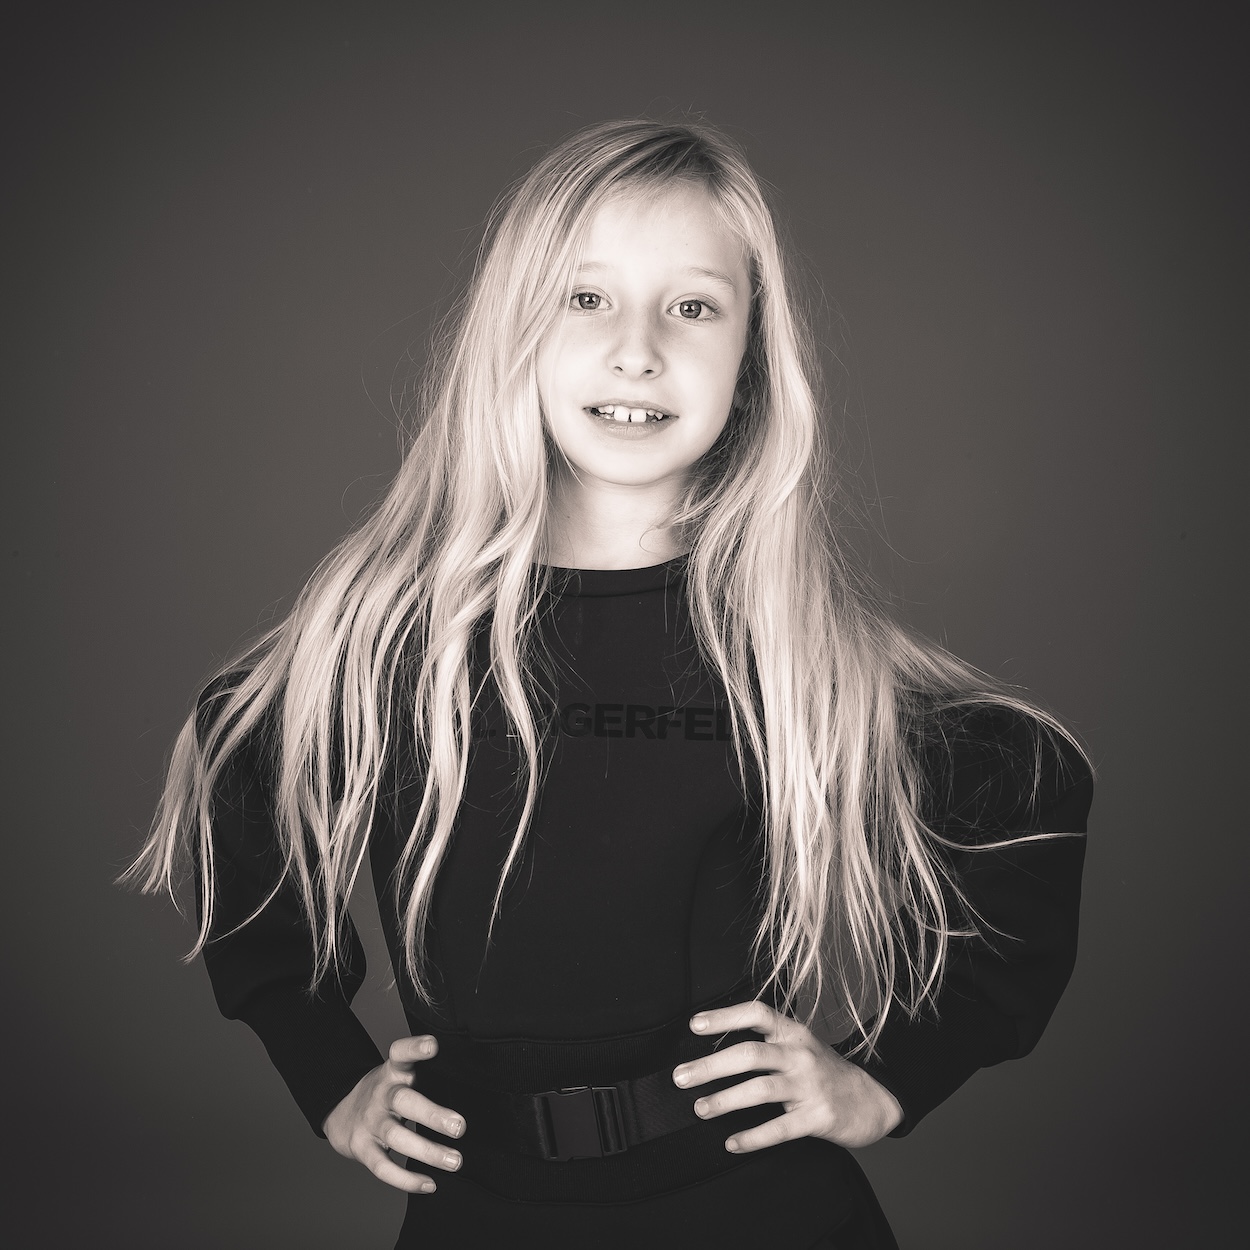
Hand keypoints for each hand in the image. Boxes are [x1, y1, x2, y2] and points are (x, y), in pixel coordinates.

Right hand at [323, 1034, 465, 1192]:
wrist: (342, 1113)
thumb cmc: (387, 1093)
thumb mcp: (402, 1074)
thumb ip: (427, 1074)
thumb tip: (474, 1081)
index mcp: (393, 1072)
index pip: (400, 1053)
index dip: (414, 1048)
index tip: (433, 1045)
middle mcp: (380, 1095)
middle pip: (402, 1100)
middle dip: (432, 1115)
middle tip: (460, 1127)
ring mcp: (370, 1122)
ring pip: (396, 1137)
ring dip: (428, 1152)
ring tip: (456, 1161)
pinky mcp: (362, 1149)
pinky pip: (383, 1167)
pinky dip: (406, 1180)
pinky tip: (430, 1184)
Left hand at [671, 1000, 902, 1152]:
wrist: (872, 1100)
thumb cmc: (825, 1073)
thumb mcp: (800, 1047)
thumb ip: (767, 1044)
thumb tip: (714, 1051)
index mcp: (793, 1033)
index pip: (756, 1013)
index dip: (724, 1016)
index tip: (694, 1025)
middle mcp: (800, 1054)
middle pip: (750, 1053)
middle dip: (711, 1065)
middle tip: (681, 1077)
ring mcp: (809, 1086)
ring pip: (760, 1089)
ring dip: (725, 1100)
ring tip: (700, 1108)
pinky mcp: (818, 1117)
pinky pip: (779, 1129)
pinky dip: (752, 1137)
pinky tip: (732, 1143)